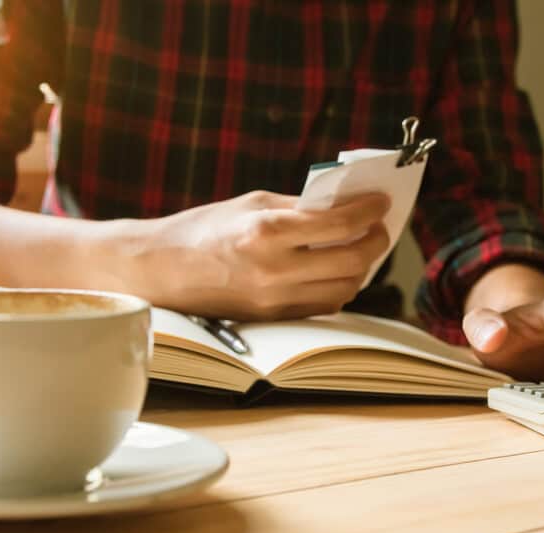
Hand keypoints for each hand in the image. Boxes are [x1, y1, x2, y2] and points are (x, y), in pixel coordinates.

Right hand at [108, 190, 390, 319]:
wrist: (160, 270)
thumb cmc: (204, 229)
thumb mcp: (252, 204)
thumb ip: (300, 206)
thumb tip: (344, 205)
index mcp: (267, 232)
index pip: (340, 224)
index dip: (370, 212)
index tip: (382, 202)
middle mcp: (275, 269)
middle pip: (352, 260)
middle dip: (375, 241)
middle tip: (379, 227)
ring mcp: (275, 299)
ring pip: (345, 288)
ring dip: (361, 267)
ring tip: (360, 246)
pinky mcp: (273, 318)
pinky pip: (324, 305)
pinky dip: (339, 286)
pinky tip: (336, 269)